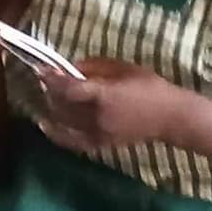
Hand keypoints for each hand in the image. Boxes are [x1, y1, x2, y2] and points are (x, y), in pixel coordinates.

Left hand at [26, 58, 185, 156]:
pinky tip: (46, 125)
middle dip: (51, 90)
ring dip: (53, 106)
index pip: (69, 88)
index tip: (41, 69)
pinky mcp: (101, 144)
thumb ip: (95, 66)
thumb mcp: (123, 68)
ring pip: (65, 121)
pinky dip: (57, 134)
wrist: (170, 116)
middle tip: (47, 78)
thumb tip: (72, 66)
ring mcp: (98, 133)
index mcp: (104, 96)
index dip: (53, 78)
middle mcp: (97, 117)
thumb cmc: (150, 87)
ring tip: (48, 94)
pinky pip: (72, 141)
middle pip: (63, 104)